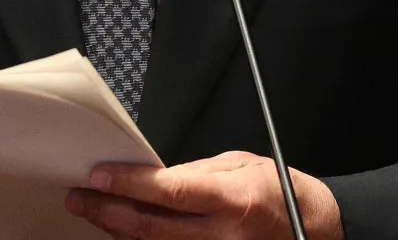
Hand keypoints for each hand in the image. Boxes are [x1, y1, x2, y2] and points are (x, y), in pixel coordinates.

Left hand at [65, 151, 344, 239]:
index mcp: (232, 200)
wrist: (318, 232)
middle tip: (79, 197)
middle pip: (149, 227)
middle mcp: (222, 235)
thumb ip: (196, 172)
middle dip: (107, 210)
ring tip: (92, 212)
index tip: (98, 174)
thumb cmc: (283, 195)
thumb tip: (154, 175)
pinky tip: (122, 233)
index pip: (168, 192)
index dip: (128, 183)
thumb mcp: (242, 165)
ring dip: (117, 230)